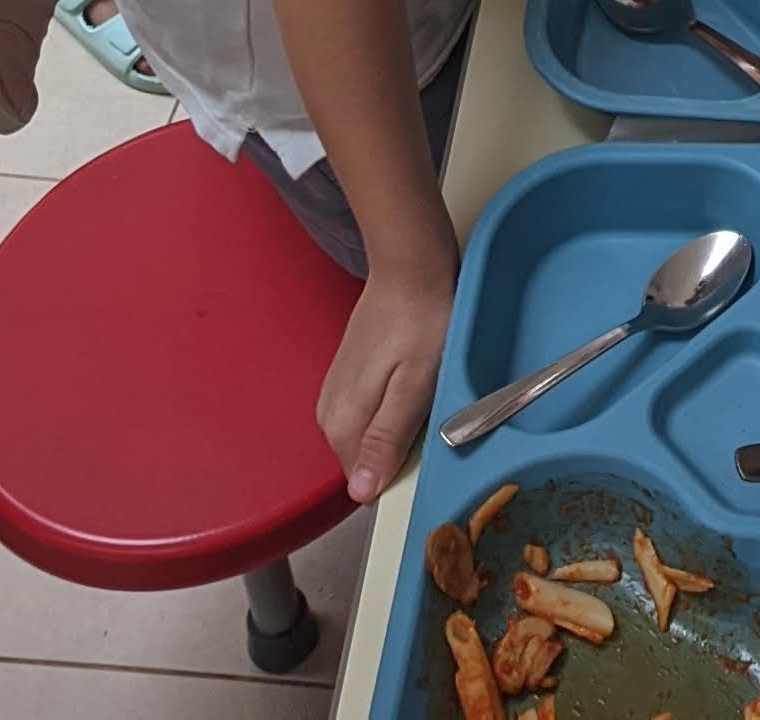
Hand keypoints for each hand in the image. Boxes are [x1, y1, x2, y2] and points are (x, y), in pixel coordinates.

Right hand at [319, 253, 455, 504]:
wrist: (410, 268)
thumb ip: (386, 439)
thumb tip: (361, 492)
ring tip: (424, 388)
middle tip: (430, 408)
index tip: (427, 440)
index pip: (366, 483)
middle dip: (401, 447)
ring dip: (399, 425)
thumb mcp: (413, 386)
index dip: (402, 469)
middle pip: (367, 460)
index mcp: (341, 424)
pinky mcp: (349, 378)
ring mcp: (337, 394)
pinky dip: (395, 405)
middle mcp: (329, 415)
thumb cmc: (420, 322)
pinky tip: (413, 378)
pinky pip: (371, 413)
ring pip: (370, 437)